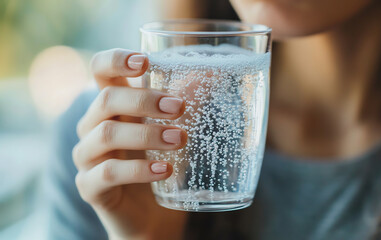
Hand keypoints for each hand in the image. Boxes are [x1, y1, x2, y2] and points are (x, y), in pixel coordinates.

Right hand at [73, 49, 187, 239]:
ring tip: (179, 139)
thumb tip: (211, 74)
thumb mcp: (173, 131)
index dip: (116, 60)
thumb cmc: (161, 162)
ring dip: (146, 134)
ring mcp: (87, 156)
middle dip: (144, 100)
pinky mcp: (89, 186)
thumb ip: (183, 104)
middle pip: (106, 99)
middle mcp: (93, 125)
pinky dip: (138, 170)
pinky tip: (165, 170)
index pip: (101, 71)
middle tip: (179, 107)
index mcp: (112, 105)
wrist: (150, 214)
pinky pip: (108, 173)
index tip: (145, 62)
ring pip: (106, 134)